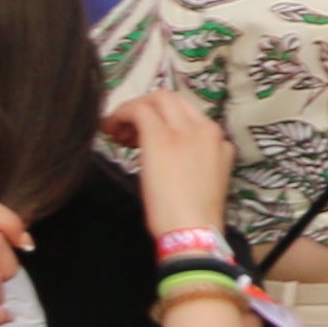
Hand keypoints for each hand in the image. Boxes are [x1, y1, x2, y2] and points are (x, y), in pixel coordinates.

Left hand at [105, 88, 236, 246]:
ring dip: (131, 110)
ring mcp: (184, 131)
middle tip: (126, 129)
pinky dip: (121, 114)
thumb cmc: (195, 214)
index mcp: (217, 138)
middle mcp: (205, 128)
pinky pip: (139, 110)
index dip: (159, 119)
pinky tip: (110, 128)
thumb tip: (172, 151)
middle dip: (143, 108)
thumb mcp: (208, 177)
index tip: (141, 136)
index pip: (184, 112)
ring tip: (117, 132)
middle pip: (170, 98)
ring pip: (155, 98)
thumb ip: (199, 155)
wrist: (193, 228)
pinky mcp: (161, 138)